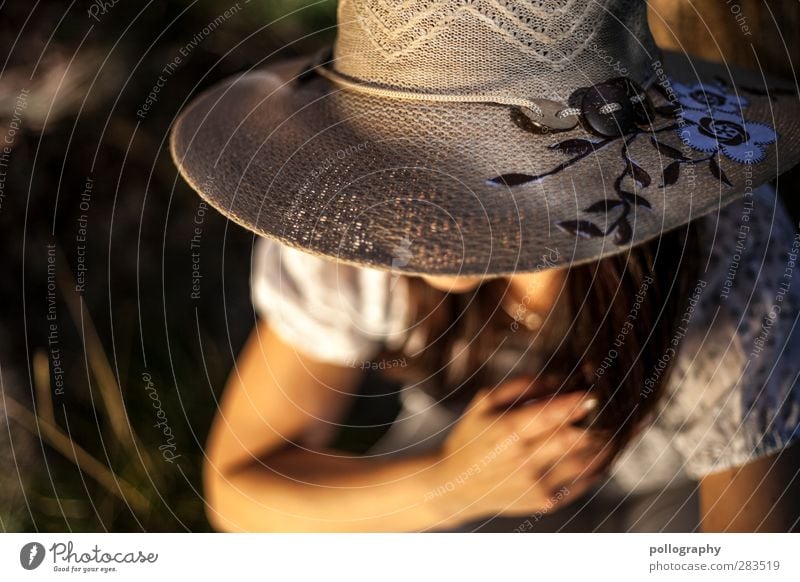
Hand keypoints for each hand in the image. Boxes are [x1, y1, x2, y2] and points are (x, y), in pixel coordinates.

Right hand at [426, 376, 610, 523]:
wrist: (454, 486)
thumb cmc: (471, 437)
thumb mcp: (483, 402)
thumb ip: (520, 385)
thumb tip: (558, 379)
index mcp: (508, 431)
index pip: (553, 414)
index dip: (578, 402)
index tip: (593, 393)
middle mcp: (524, 460)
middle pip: (576, 439)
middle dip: (597, 423)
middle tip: (610, 410)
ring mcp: (536, 484)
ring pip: (586, 462)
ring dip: (603, 444)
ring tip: (612, 428)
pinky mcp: (545, 502)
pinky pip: (583, 483)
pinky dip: (598, 466)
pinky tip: (601, 451)